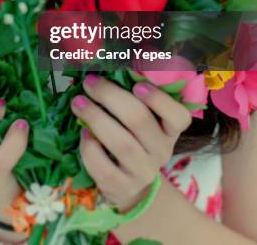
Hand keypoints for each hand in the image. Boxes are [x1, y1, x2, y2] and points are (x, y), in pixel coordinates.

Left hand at [71, 74, 191, 211]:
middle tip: (89, 83)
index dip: (159, 99)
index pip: (179, 116)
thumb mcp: (145, 119)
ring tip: (78, 103)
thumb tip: (109, 68)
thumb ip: (135, 96)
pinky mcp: (122, 187)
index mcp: (170, 129)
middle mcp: (162, 151)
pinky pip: (104, 168)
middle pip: (139, 120)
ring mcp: (143, 172)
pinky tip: (83, 133)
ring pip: (122, 143)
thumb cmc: (135, 139)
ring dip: (96, 118)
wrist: (131, 185)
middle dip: (110, 96)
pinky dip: (90, 148)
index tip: (137, 85)